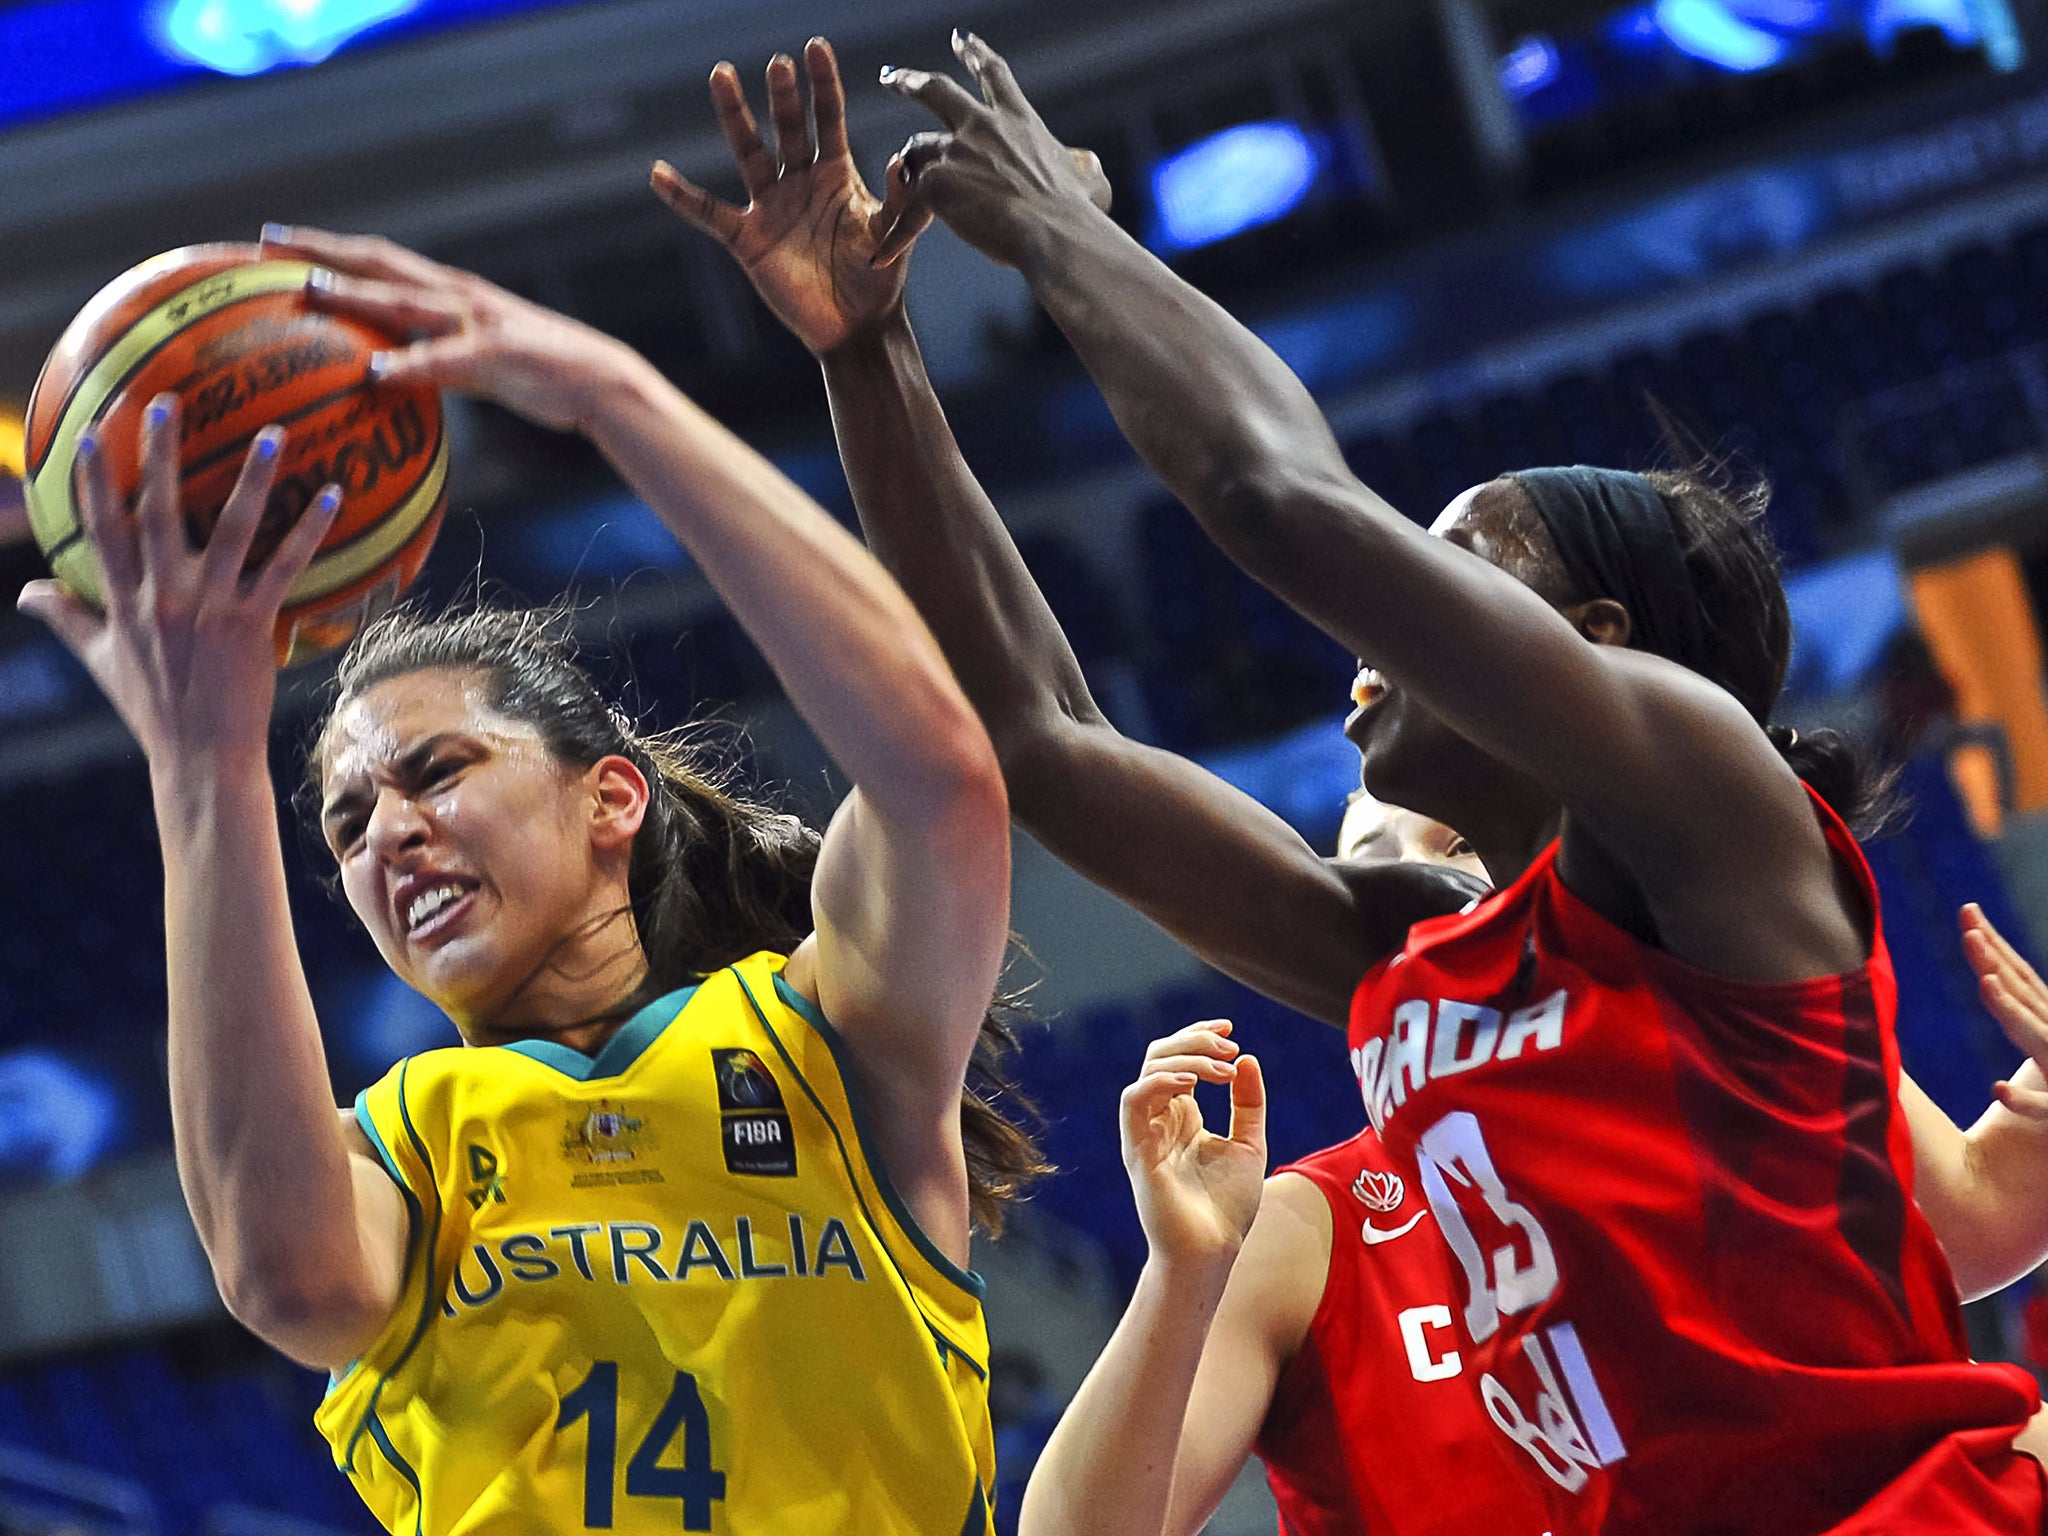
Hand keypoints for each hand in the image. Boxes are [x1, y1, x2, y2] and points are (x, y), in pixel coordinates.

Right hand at [15, 397, 338, 761]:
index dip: (94, 481)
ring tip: (271, 433)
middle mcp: (161, 597)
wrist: (200, 757)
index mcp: (123, 602)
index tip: (92, 435)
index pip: (101, 529)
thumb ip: (67, 617)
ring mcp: (208, 609)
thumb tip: (25, 592)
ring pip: (232, 530)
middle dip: (160, 455)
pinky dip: (308, 530)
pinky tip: (331, 496)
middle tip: (166, 402)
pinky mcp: (252, 625)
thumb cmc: (153, 709)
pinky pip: (284, 568)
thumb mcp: (101, 661)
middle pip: (158, 512)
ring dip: (252, 479)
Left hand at [259, 225, 633, 434]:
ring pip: (403, 299)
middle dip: (319, 249)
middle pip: (377, 261)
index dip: (323, 246)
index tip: (271, 241)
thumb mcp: (476, 359)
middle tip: (264, 243)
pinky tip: (376, 372)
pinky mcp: (495, 357)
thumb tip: (386, 374)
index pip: (375, 258)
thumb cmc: (537, 374)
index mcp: (448, 289)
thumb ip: (431, 358)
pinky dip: (409, 363)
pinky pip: (444, 360)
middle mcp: (455, 293)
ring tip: (309, 289)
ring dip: (354, 293)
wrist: (599, 380)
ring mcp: (474, 321)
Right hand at [652, 39, 928, 354]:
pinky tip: (659, 174)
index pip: (828, 118)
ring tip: (723, 75)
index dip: (823, 84)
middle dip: (783, 96)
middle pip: (787, 127)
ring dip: (735, 115)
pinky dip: (683, 196)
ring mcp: (771, 207)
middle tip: (778, 63)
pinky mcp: (748, 239)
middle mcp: (800, 181)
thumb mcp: (893, 234)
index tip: (815, 47)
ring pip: (748, 153)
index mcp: (836, 174)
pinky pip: (709, 213)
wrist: (856, 328)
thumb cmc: (878, 280)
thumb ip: (899, 197)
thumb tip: (901, 158)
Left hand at [879, 30, 1112, 271]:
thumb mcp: (1091, 183)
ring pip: (916, 151)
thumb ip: (1085, 172)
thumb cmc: (1078, 217)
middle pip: (937, 90)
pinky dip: (897, 235)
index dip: (976, 53)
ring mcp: (957, 152)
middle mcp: (984, 127)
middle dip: (910, 81)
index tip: (961, 38)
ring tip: (906, 187)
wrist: (1054, 234)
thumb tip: (1090, 173)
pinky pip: (906, 210)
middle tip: (891, 78)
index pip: (994, 76)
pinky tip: (883, 255)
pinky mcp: (937, 184)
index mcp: (1020, 121)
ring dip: (910, 168)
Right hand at [1119, 1020, 1266, 1267]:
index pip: (1177, 1059)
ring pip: (1148, 1071)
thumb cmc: (1227, 1208)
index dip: (1198, 1035)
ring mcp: (1145, 1133)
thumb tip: (1248, 1060)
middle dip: (1195, 1041)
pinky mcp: (1137, 1150)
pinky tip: (1194, 1083)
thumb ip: (1248, 1103)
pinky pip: (1134, 1100)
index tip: (1229, 1027)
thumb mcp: (1249, 1145)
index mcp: (1180, 1117)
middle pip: (1160, 1056)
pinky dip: (1161, 1081)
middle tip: (1230, 1047)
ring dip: (1186, 1059)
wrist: (1212, 1253)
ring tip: (1223, 1068)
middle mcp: (1159, 1120)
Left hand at [1963, 904, 2047, 1116]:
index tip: (1968, 912)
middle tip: (1968, 929)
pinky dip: (2026, 1103)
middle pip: (2027, 997)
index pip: (2023, 980)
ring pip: (2039, 1040)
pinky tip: (1998, 1090)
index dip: (1996, 947)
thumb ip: (2030, 1020)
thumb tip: (1997, 978)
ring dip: (2012, 1012)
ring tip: (1984, 982)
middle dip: (1996, 962)